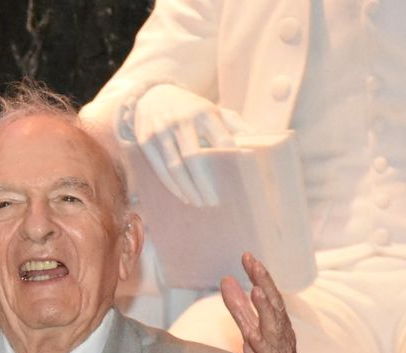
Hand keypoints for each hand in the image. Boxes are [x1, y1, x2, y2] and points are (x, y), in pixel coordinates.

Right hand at [133, 84, 246, 206]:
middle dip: (204, 183)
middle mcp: (182, 121)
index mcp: (204, 113)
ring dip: (187, 188)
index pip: (220, 139)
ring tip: (198, 203)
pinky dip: (171, 184)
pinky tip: (182, 195)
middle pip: (194, 157)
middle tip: (213, 202)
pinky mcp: (146, 140)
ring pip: (175, 166)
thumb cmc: (190, 109)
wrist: (152, 96)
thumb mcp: (213, 109)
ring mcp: (161, 131)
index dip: (230, 158)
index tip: (239, 177)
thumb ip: (234, 124)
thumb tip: (259, 139)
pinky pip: (160, 167)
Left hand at [220, 253, 310, 352]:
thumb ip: (239, 309)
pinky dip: (262, 339)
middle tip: (251, 260)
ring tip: (257, 287)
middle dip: (264, 281)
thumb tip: (227, 281)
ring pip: (275, 325)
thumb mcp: (249, 335)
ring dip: (266, 307)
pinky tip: (254, 332)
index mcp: (277, 326)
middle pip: (275, 304)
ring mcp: (279, 352)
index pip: (269, 295)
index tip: (247, 256)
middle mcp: (282, 335)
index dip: (260, 275)